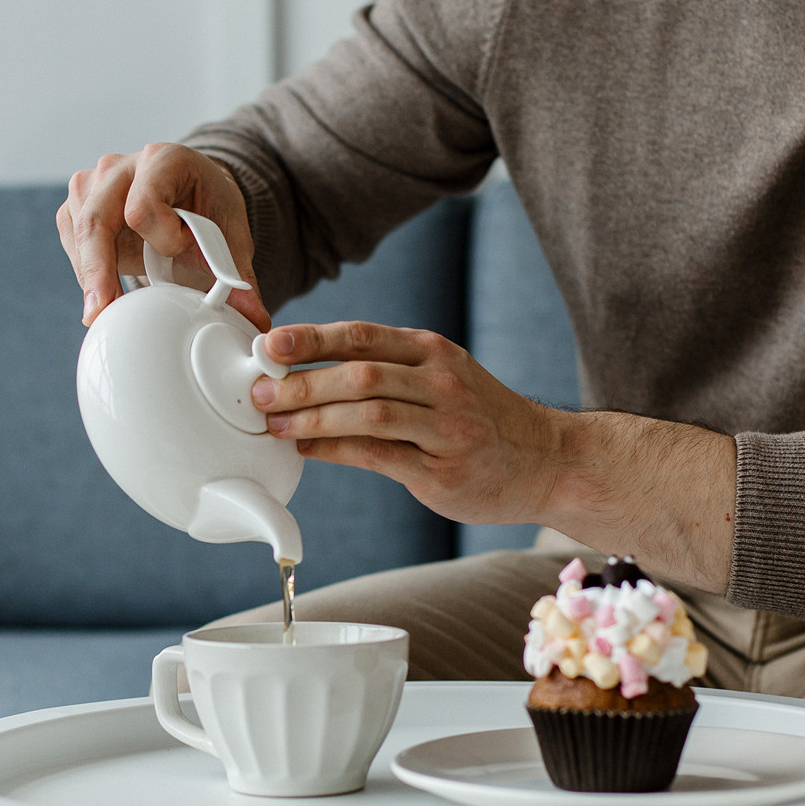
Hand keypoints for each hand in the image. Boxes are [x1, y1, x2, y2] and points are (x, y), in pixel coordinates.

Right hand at [56, 142, 268, 330]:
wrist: (190, 194)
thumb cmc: (208, 210)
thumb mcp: (230, 236)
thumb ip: (237, 275)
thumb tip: (255, 318)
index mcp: (164, 160)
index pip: (142, 206)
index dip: (160, 238)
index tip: (180, 251)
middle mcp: (120, 166)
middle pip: (96, 220)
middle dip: (97, 270)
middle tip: (99, 312)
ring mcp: (93, 183)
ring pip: (78, 233)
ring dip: (91, 274)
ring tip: (108, 307)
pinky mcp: (77, 205)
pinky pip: (71, 241)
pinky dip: (85, 271)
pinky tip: (102, 290)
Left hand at [247, 321, 565, 526]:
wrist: (545, 461)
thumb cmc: (480, 419)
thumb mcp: (441, 377)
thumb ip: (386, 371)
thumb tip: (307, 372)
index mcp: (433, 353)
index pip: (363, 336)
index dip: (311, 338)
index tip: (269, 344)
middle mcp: (441, 383)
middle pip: (360, 374)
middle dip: (301, 383)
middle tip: (259, 392)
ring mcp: (445, 427)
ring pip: (368, 414)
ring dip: (313, 418)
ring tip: (275, 424)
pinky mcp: (443, 470)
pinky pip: (379, 456)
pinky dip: (336, 450)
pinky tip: (308, 448)